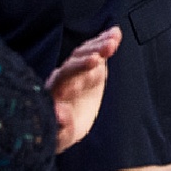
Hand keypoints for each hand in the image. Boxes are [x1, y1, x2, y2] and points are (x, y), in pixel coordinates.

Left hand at [46, 28, 120, 152]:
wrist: (64, 126)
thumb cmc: (59, 133)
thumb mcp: (59, 137)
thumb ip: (60, 126)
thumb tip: (60, 113)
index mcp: (53, 92)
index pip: (64, 77)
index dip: (76, 72)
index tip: (91, 65)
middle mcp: (63, 77)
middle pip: (75, 61)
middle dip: (90, 55)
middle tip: (105, 50)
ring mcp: (76, 70)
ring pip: (85, 53)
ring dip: (99, 45)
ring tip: (114, 39)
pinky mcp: (89, 67)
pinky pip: (97, 52)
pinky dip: (105, 41)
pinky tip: (116, 33)